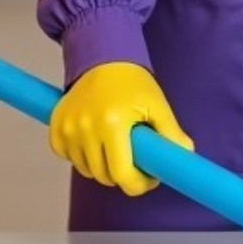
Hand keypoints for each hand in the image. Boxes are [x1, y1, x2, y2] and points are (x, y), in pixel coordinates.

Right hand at [48, 61, 193, 195]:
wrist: (103, 59)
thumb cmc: (133, 83)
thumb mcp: (157, 105)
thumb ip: (171, 133)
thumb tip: (185, 155)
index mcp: (112, 124)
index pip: (122, 175)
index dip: (139, 184)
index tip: (149, 177)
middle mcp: (85, 128)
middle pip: (104, 176)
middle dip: (122, 175)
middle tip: (135, 161)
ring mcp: (67, 127)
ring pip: (85, 169)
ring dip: (101, 166)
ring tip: (114, 148)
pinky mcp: (56, 125)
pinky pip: (65, 155)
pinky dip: (79, 155)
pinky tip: (93, 143)